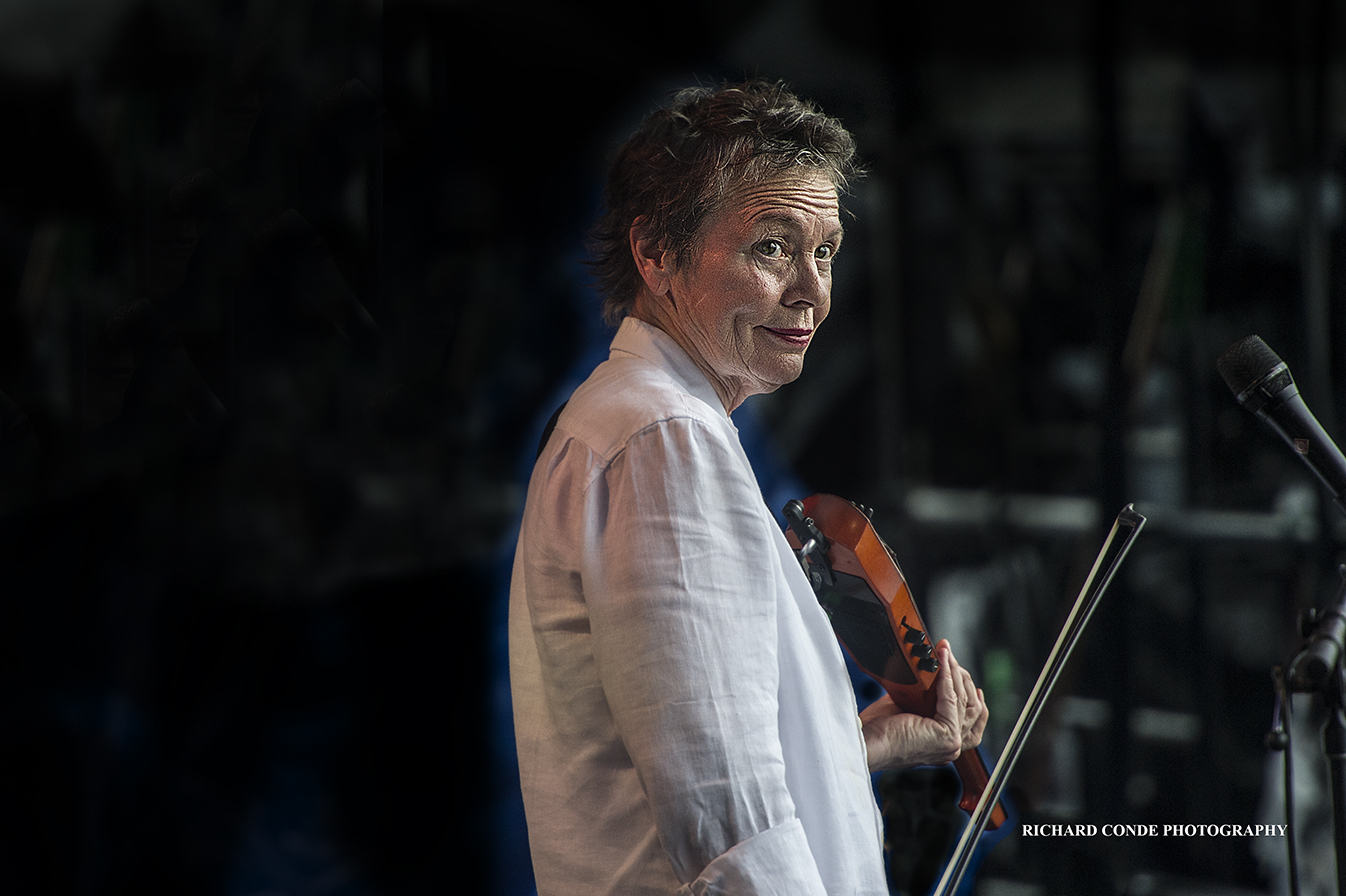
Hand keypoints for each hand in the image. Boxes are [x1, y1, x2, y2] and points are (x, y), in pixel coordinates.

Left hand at [859, 640, 987, 771]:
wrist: (866, 742)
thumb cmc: (879, 730)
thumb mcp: (907, 708)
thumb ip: (923, 697)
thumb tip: (929, 674)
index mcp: (943, 743)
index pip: (969, 715)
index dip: (968, 690)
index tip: (958, 669)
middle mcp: (951, 746)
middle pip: (971, 706)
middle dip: (962, 676)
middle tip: (948, 654)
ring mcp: (951, 743)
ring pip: (965, 700)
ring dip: (955, 672)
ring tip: (945, 652)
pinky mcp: (946, 735)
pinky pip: (952, 698)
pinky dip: (947, 676)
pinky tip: (941, 661)